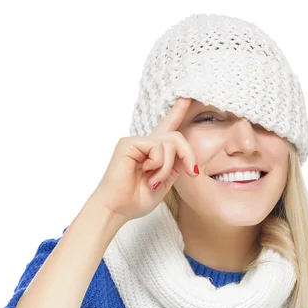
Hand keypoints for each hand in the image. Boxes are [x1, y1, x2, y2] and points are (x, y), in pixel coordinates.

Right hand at [89, 97, 198, 222]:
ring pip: (170, 142)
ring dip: (168, 167)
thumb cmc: (134, 200)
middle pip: (177, 136)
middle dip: (188, 154)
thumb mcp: (164, 183)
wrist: (116, 210)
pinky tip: (145, 173)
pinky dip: (158, 164)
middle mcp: (144, 144)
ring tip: (154, 180)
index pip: (167, 128)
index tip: (185, 97)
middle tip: (191, 172)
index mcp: (152, 152)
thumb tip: (187, 155)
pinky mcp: (129, 143)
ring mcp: (135, 142)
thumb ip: (175, 166)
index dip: (177, 112)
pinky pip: (157, 146)